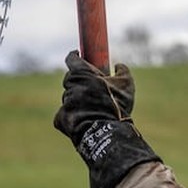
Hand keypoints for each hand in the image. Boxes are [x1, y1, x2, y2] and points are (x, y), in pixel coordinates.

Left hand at [53, 50, 159, 187]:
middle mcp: (70, 86)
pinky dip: (73, 115)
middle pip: (70, 79)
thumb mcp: (126, 84)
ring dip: (78, 99)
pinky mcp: (60, 118)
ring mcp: (64, 102)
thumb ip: (123, 71)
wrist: (106, 132)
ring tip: (92, 107)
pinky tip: (85, 119)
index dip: (75, 56)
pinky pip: (66, 114)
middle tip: (91, 85)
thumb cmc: (116, 106)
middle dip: (79, 80)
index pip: (72, 59)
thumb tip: (118, 65)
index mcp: (81, 73)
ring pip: (69, 97)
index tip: (78, 55)